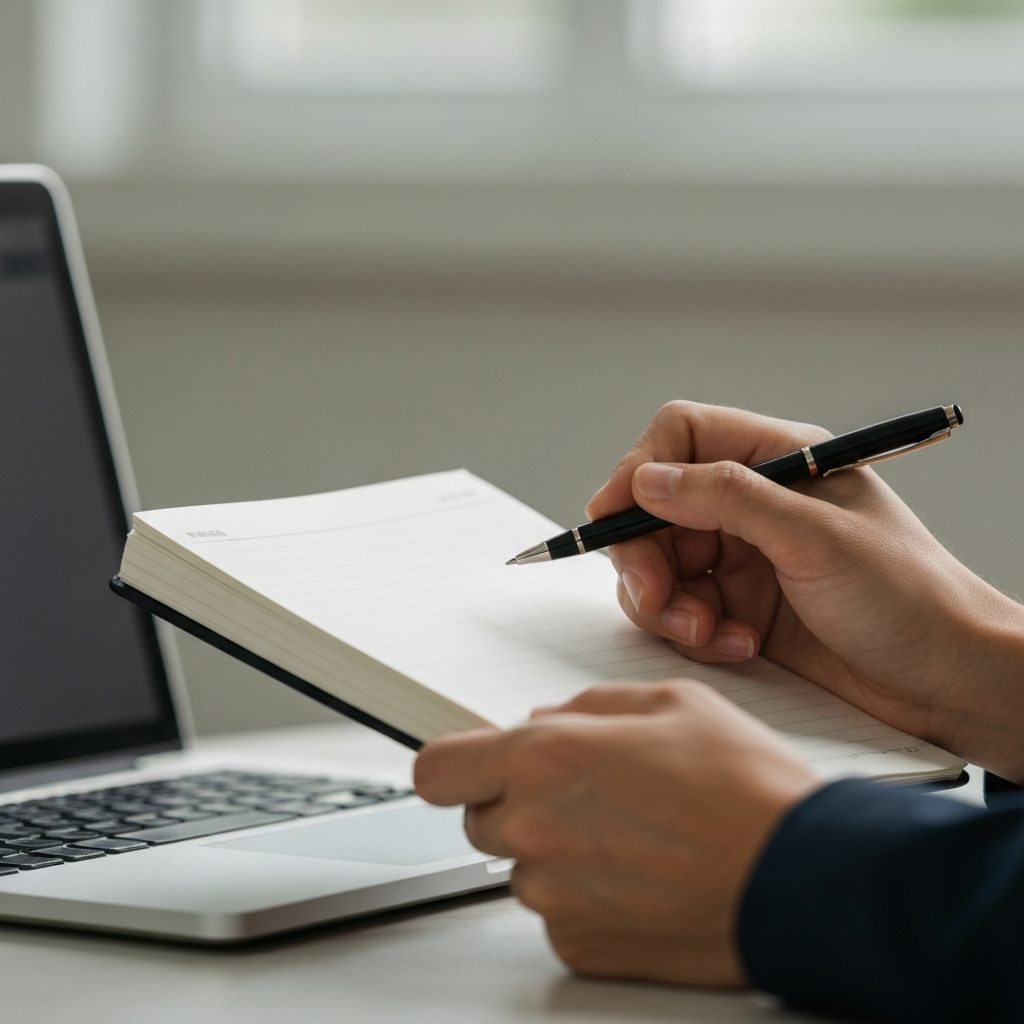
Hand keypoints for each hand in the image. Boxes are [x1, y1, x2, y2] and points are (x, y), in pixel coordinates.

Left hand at [415, 681, 818, 986]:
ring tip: (631, 835)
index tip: (471, 764)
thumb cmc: (745, 786)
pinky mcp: (582, 946)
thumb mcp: (669, 701)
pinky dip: (586, 897)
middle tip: (585, 792)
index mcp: (546, 758)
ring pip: (523, 867)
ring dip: (557, 850)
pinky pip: (559, 914)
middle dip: (518, 802)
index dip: (454, 764)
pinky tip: (641, 877)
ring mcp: (555, 896)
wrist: (801, 875)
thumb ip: (588, 706)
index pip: (436, 770)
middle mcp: (536, 829)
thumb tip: (549, 720)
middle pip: (480, 818)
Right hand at [586, 401, 1023, 780]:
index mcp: (779, 461)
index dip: (638, 471)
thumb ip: (728, 498)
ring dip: (667, 604)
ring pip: (660, 565)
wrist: (949, 681)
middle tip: (655, 600)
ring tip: (707, 632)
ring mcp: (743, 558)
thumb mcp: (815, 538)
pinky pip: (681, 611)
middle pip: (656, 509)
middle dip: (645, 557)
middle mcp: (754, 504)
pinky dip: (693, 633)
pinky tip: (737, 647)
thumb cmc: (909, 598)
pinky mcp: (739, 607)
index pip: (682, 438)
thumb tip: (647, 479)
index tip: (611, 516)